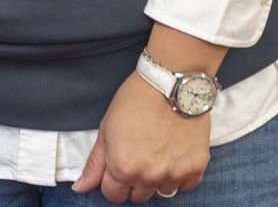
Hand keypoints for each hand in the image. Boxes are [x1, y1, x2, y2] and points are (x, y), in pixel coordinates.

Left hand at [70, 73, 210, 201]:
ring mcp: (175, 173)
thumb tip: (81, 188)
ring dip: (157, 178)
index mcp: (123, 168)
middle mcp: (150, 176)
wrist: (172, 82)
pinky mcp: (196, 167)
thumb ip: (95, 163)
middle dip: (134, 180)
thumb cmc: (136, 100)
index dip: (113, 179)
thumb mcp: (107, 128)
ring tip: (157, 151)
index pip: (113, 195)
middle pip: (137, 196)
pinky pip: (185, 186)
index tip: (119, 163)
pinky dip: (179, 175)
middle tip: (139, 154)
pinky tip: (174, 154)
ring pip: (161, 193)